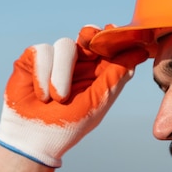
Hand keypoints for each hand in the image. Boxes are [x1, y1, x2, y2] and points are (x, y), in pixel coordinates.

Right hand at [0, 25, 147, 167]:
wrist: (33, 140)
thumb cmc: (67, 126)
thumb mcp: (96, 103)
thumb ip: (115, 77)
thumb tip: (140, 52)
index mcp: (96, 73)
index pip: (108, 48)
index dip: (114, 38)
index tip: (115, 31)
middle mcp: (76, 63)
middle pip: (88, 36)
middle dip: (91, 35)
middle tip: (90, 37)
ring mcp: (54, 60)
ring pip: (66, 44)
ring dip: (62, 73)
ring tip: (59, 98)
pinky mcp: (32, 59)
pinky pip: (42, 51)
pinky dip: (43, 75)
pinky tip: (42, 95)